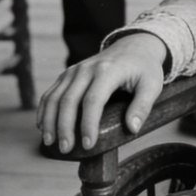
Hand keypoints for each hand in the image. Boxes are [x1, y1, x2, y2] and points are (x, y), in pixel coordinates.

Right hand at [37, 33, 167, 152]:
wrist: (134, 46)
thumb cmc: (144, 69)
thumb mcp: (152, 84)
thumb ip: (143, 105)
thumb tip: (132, 128)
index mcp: (109, 71)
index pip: (93, 100)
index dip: (89, 124)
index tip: (89, 145)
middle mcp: (87, 69)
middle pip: (69, 100)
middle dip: (65, 127)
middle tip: (66, 149)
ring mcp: (75, 70)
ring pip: (55, 96)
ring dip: (50, 121)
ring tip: (51, 142)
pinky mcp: (68, 74)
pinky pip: (51, 92)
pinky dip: (44, 110)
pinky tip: (42, 127)